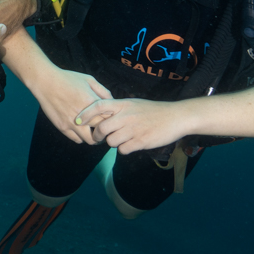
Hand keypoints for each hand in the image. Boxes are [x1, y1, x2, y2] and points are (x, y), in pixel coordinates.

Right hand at [25, 65, 111, 143]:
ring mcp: (72, 123)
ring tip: (94, 132)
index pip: (110, 118)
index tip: (112, 119)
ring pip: (90, 140)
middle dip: (106, 130)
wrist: (46, 82)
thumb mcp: (89, 80)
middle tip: (106, 129)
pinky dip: (82, 137)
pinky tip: (82, 131)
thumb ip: (103, 92)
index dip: (113, 120)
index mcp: (92, 102)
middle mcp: (84, 115)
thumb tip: (112, 103)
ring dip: (94, 137)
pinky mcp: (63, 127)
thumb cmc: (68, 79)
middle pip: (102, 130)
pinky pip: (77, 140)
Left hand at [75, 97, 189, 154]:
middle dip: (97, 136)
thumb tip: (103, 115)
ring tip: (122, 139)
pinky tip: (132, 144)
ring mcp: (133, 129)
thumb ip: (119, 108)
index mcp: (124, 104)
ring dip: (113, 143)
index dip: (85, 113)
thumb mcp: (135, 104)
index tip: (77, 120)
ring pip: (111, 141)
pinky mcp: (140, 141)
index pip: (98, 105)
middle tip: (99, 138)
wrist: (176, 117)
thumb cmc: (154, 111)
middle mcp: (126, 116)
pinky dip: (124, 149)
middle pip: (101, 128)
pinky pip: (122, 150)